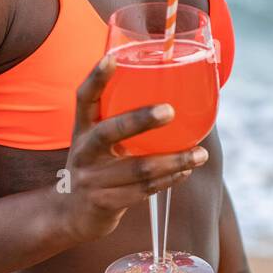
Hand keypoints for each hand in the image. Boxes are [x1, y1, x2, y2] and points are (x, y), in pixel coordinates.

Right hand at [54, 53, 208, 243]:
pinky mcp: (102, 203)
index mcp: (83, 128)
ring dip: (173, 161)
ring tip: (200, 154)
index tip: (112, 58)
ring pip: (137, 168)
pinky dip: (168, 181)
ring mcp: (90, 179)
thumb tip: (178, 92)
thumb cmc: (100, 165)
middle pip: (109, 132)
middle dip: (140, 120)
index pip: (84, 98)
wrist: (72, 215)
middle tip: (170, 110)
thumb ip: (125, 120)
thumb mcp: (101, 141)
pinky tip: (186, 172)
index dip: (96, 78)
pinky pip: (142, 191)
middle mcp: (83, 151)